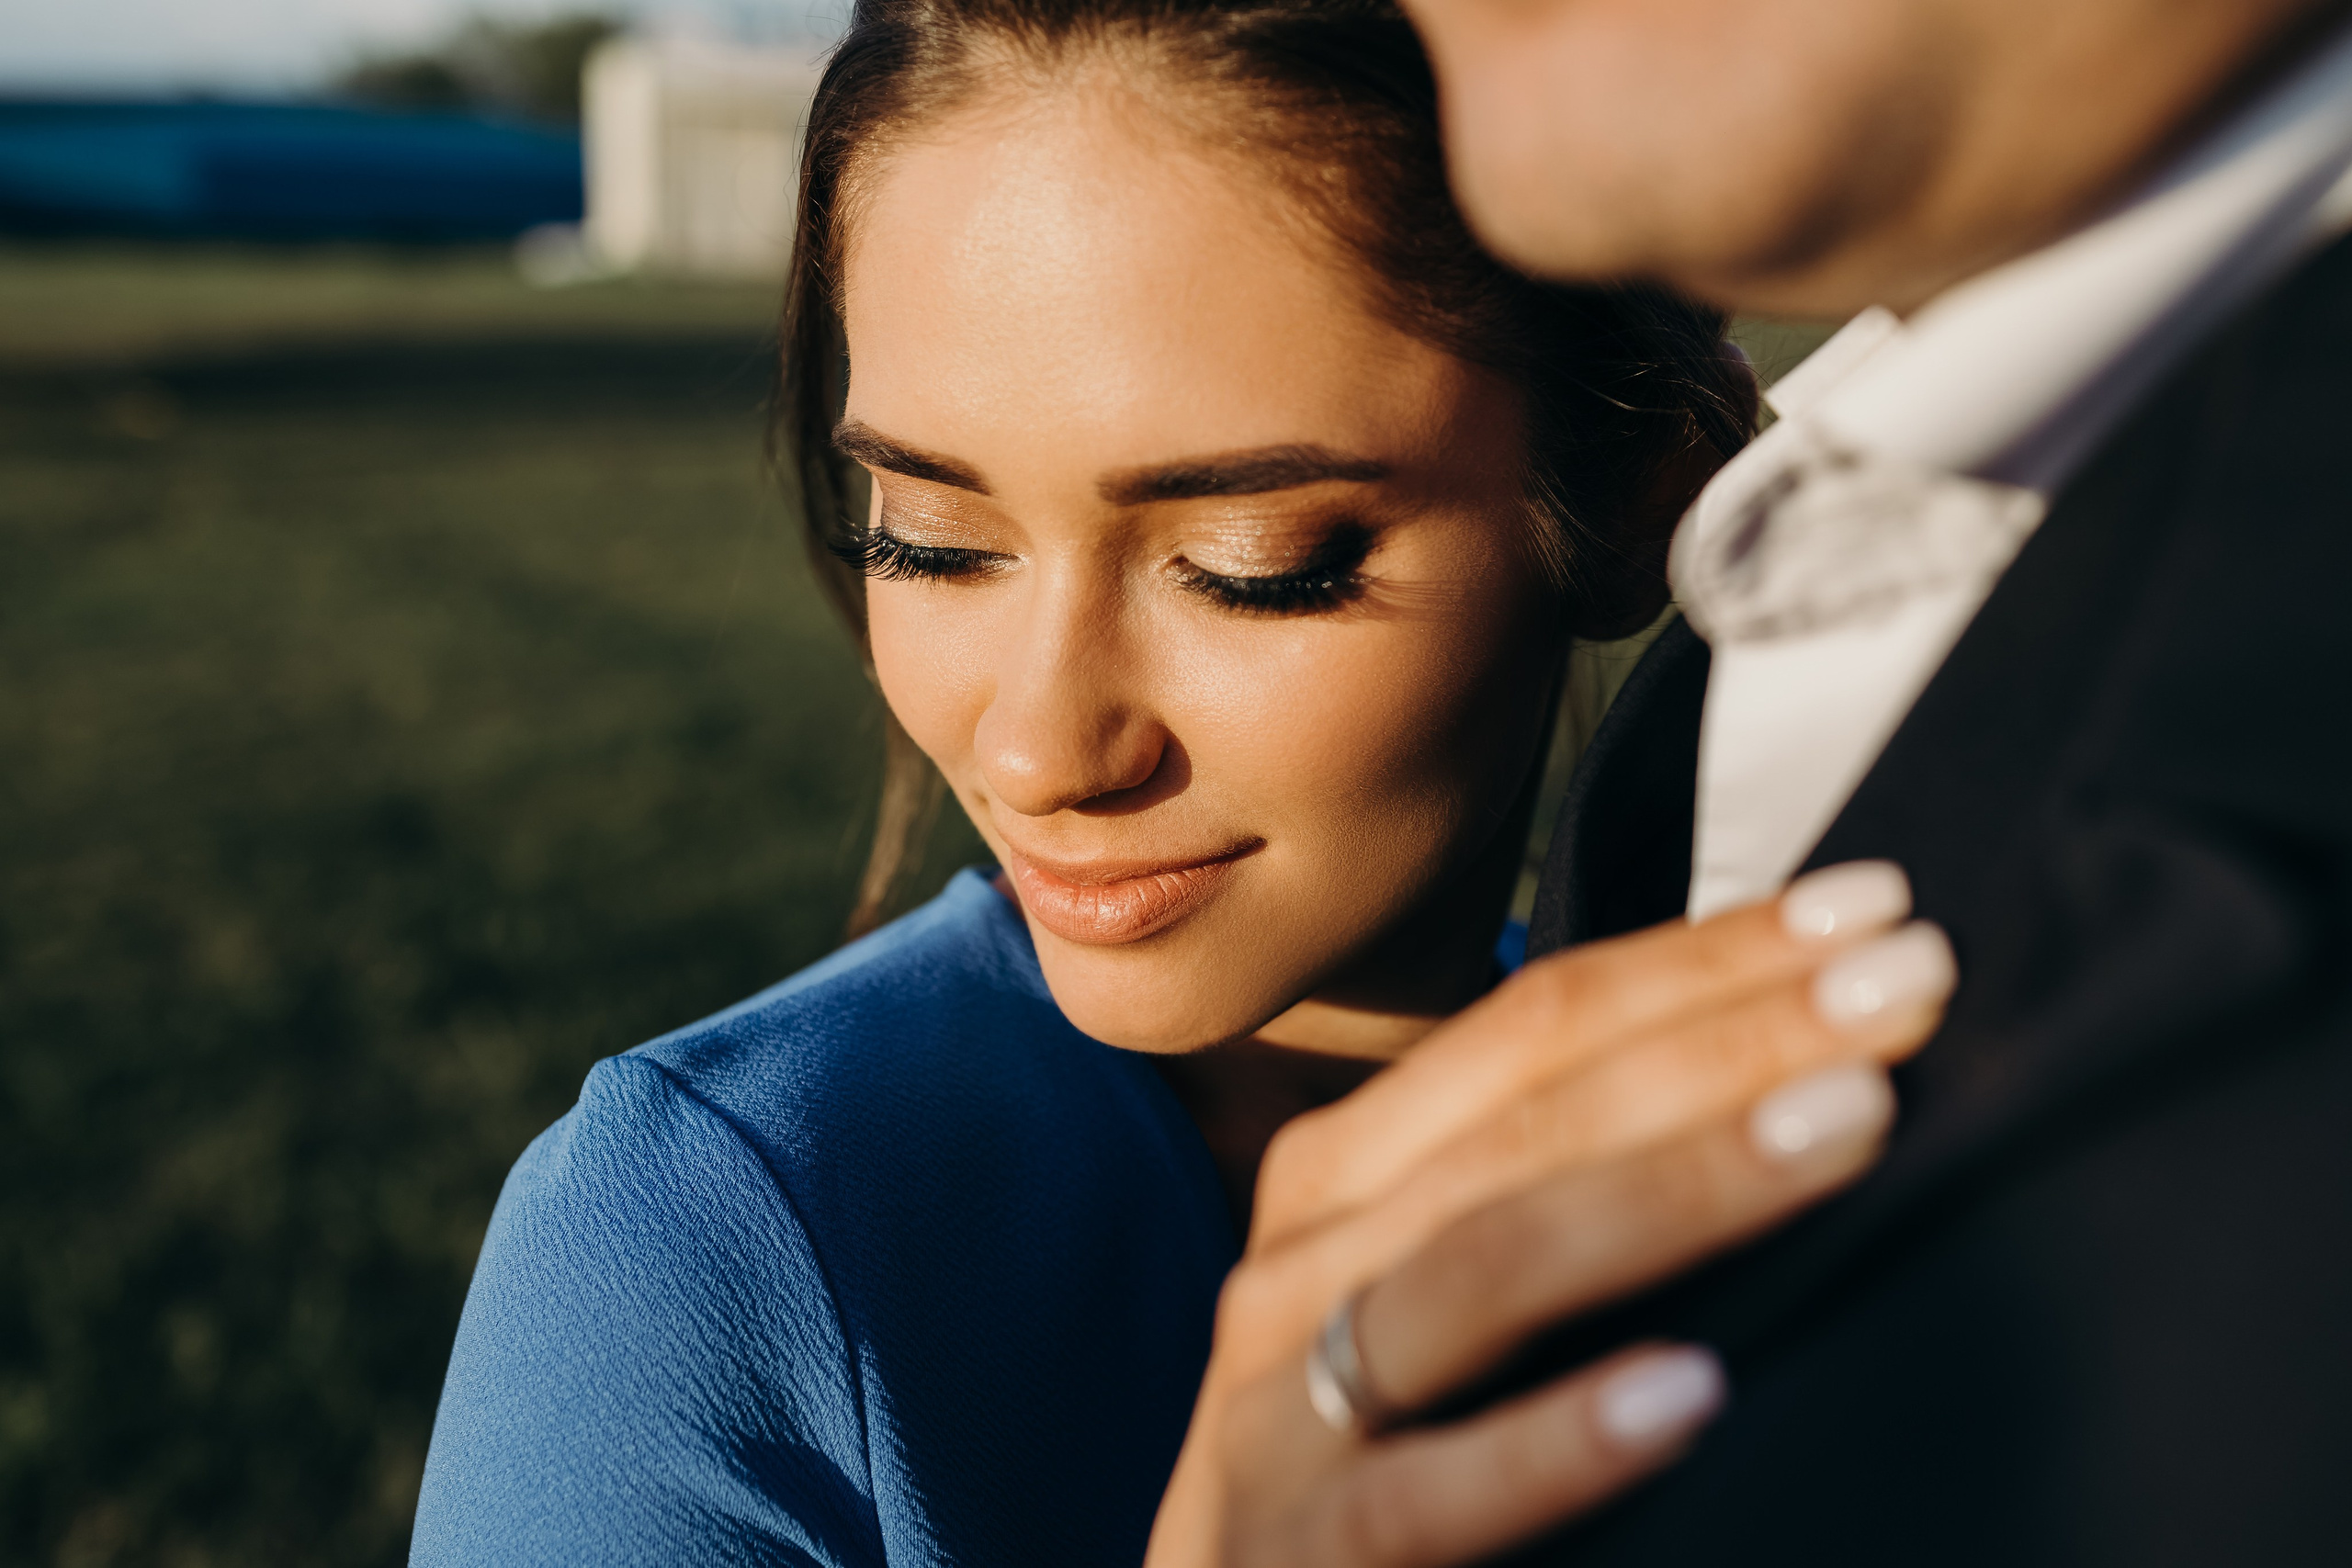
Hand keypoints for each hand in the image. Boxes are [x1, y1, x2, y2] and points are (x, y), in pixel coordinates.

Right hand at [1147, 861, 1956, 1566]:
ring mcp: (1278, 1407)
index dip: (1705, 957)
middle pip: (1527, 1113)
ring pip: (1480, 1265)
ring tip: (1852, 1123)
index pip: (1536, 1024)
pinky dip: (1555, 1438)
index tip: (1873, 905)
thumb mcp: (1443, 1307)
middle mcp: (1302, 1260)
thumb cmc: (1375, 1462)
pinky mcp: (1296, 1558)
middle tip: (1913, 978)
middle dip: (1732, 1033)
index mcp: (1347, 1177)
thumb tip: (1786, 1078)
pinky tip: (1692, 1393)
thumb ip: (1551, 1198)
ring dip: (1675, 1186)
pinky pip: (1424, 1493)